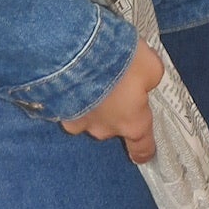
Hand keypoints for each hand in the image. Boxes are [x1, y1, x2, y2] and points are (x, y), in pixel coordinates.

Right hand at [60, 39, 163, 164]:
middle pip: (114, 126)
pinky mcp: (57, 110)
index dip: (144, 151)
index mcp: (133, 123)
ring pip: (89, 116)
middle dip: (115, 109)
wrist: (77, 55)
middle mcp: (105, 129)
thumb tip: (146, 79)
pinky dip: (70, 95)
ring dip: (91, 102)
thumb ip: (151, 78)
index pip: (142, 148)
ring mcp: (79, 122)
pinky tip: (71, 77)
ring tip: (92, 78)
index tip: (144, 153)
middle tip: (117, 84)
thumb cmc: (119, 64)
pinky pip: (67, 106)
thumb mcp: (150, 66)